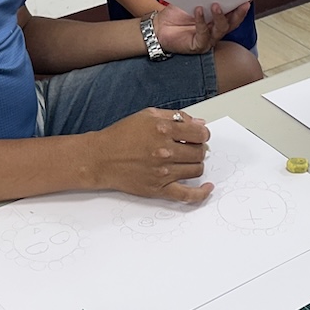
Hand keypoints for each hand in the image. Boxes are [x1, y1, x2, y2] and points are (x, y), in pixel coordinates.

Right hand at [91, 108, 213, 202]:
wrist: (100, 158)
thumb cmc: (121, 135)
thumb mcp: (148, 115)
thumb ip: (176, 116)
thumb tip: (199, 123)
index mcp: (163, 130)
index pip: (200, 133)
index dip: (203, 133)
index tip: (199, 135)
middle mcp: (165, 151)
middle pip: (200, 151)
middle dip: (198, 148)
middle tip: (190, 147)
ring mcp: (163, 172)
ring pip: (196, 169)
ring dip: (195, 164)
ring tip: (186, 160)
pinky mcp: (158, 188)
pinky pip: (186, 194)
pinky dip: (201, 193)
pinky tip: (208, 187)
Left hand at [155, 2, 250, 53]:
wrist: (158, 27)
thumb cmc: (175, 15)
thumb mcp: (191, 1)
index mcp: (216, 19)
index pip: (233, 14)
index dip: (241, 7)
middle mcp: (214, 30)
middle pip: (232, 23)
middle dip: (238, 13)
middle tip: (241, 2)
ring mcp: (208, 39)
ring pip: (221, 29)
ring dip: (220, 17)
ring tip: (216, 5)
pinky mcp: (198, 46)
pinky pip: (204, 35)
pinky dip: (201, 22)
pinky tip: (198, 11)